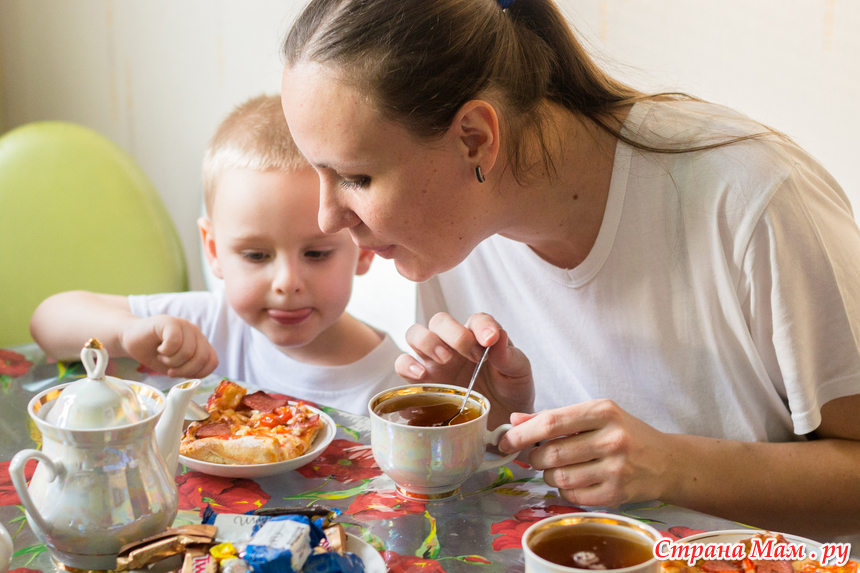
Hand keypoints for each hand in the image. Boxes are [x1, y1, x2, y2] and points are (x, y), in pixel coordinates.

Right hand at [121, 315, 218, 378]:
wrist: (132, 339)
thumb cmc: (155, 354)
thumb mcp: (176, 367)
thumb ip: (191, 370)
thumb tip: (198, 378)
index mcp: (201, 343)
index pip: (212, 362)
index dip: (198, 373)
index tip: (182, 375)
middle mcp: (196, 332)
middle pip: (202, 358)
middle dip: (184, 370)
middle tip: (169, 369)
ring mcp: (184, 325)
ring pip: (189, 351)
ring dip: (172, 361)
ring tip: (162, 357)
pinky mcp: (169, 321)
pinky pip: (175, 341)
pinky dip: (165, 351)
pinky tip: (159, 349)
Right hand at [394, 312, 533, 428]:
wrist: (500, 421)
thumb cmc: (510, 391)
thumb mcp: (518, 373)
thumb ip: (509, 355)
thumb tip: (498, 336)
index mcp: (479, 336)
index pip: (476, 320)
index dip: (482, 326)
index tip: (490, 340)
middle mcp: (453, 344)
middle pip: (440, 321)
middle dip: (454, 334)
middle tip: (472, 356)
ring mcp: (434, 361)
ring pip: (415, 334)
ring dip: (427, 342)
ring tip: (444, 360)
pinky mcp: (422, 381)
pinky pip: (403, 365)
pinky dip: (407, 366)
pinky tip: (421, 375)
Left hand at [499, 400, 673, 506]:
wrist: (666, 461)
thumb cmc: (625, 433)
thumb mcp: (594, 416)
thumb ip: (553, 417)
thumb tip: (514, 421)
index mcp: (603, 411)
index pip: (551, 422)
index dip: (522, 434)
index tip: (505, 441)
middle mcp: (611, 438)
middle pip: (551, 453)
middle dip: (534, 458)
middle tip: (536, 457)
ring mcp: (616, 468)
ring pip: (558, 477)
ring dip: (548, 475)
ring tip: (556, 468)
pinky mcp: (616, 494)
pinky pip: (572, 496)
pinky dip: (564, 490)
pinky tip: (573, 481)